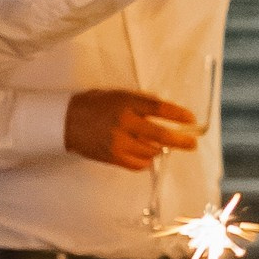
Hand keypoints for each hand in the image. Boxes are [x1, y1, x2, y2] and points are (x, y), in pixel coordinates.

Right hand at [63, 88, 199, 169]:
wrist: (67, 121)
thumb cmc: (95, 105)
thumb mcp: (119, 95)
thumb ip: (142, 103)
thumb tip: (168, 113)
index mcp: (126, 103)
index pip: (160, 109)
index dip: (179, 116)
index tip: (191, 120)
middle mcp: (124, 123)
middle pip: (161, 135)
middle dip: (181, 141)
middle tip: (192, 144)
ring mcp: (119, 142)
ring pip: (152, 151)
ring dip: (158, 148)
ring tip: (155, 143)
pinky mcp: (113, 157)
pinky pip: (139, 163)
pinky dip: (146, 159)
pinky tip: (143, 152)